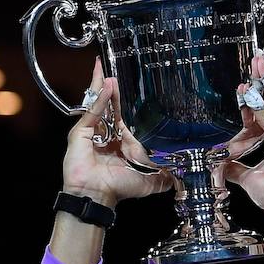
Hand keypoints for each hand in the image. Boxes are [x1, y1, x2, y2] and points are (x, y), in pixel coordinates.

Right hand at [62, 59, 172, 208]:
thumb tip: (182, 173)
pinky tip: (108, 86)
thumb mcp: (149, 181)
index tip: (127, 84)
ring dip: (102, 86)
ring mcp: (91, 132)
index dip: (121, 100)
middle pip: (106, 104)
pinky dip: (101, 100)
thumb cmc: (118, 188)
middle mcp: (104, 134)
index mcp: (118, 141)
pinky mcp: (81, 132)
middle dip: (108, 86)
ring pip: (97, 103)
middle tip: (112, 68)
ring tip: (106, 69)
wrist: (98, 195)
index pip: (120, 115)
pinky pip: (93, 113)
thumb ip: (165, 176)